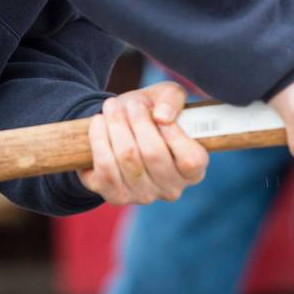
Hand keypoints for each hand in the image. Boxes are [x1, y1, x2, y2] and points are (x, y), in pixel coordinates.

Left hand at [78, 80, 208, 204]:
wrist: (124, 126)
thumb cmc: (155, 112)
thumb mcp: (169, 96)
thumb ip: (173, 99)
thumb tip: (163, 116)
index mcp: (195, 169)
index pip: (190, 160)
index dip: (174, 135)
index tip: (159, 114)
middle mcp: (172, 189)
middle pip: (153, 155)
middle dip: (138, 122)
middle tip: (132, 103)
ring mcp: (144, 196)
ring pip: (127, 159)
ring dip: (116, 126)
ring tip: (112, 106)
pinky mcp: (116, 197)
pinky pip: (105, 170)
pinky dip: (98, 142)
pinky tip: (98, 123)